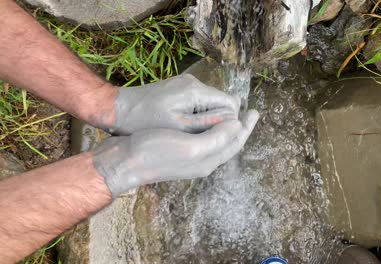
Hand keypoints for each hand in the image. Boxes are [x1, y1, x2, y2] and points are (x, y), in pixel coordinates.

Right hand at [93, 110, 258, 196]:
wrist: (123, 160)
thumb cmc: (155, 152)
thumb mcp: (190, 146)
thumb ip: (217, 139)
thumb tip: (237, 126)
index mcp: (207, 161)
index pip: (234, 144)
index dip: (246, 128)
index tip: (255, 111)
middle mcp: (201, 161)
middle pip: (227, 143)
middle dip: (239, 128)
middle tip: (249, 112)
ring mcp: (187, 156)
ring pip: (215, 140)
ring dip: (225, 126)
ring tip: (232, 114)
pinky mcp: (175, 149)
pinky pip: (202, 136)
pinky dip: (210, 126)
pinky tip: (206, 119)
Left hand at [107, 74, 238, 134]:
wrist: (118, 109)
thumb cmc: (146, 121)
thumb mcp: (179, 127)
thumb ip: (208, 122)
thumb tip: (234, 121)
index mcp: (197, 91)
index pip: (231, 104)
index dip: (229, 123)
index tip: (214, 137)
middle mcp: (195, 82)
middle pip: (222, 102)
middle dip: (217, 121)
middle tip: (201, 138)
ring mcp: (186, 83)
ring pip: (210, 103)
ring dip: (205, 118)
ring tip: (189, 133)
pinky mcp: (178, 87)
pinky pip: (197, 101)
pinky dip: (195, 114)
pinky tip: (181, 125)